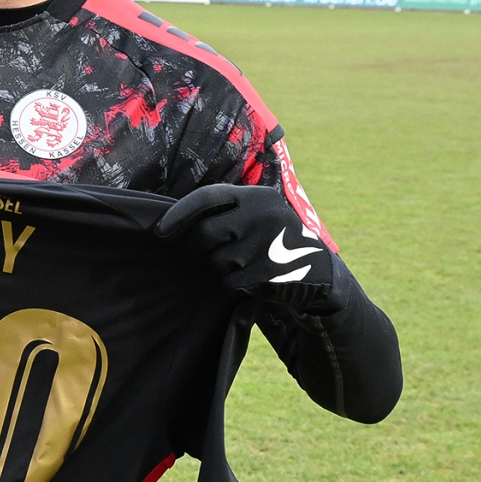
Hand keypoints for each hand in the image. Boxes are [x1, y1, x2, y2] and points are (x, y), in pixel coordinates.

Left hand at [154, 184, 339, 310]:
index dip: (178, 213)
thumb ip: (226, 213)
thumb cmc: (273, 241)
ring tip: (243, 265)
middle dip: (200, 248)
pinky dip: (234, 284)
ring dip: (221, 268)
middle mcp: (262, 214)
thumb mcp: (258, 215)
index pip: (206, 197)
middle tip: (208, 254)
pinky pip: (230, 282)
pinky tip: (251, 279)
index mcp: (256, 196)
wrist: (320, 272)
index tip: (160, 231)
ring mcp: (268, 242)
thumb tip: (171, 224)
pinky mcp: (271, 271)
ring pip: (217, 261)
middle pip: (205, 233)